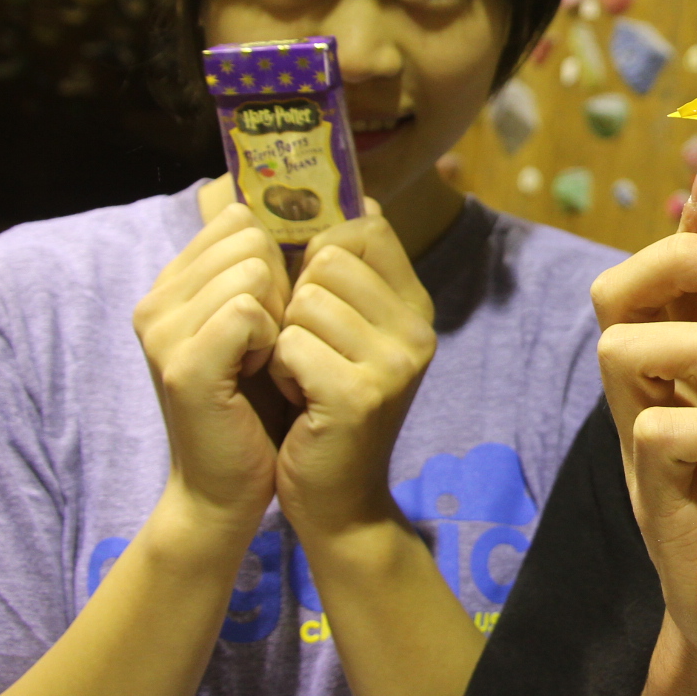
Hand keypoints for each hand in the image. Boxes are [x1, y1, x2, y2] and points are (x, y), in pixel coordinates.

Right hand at [132, 203, 290, 526]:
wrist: (231, 488)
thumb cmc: (261, 405)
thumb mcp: (269, 324)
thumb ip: (277, 267)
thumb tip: (347, 199)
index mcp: (176, 282)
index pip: (240, 219)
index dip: (278, 258)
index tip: (277, 310)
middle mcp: (158, 298)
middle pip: (250, 237)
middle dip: (283, 285)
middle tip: (271, 342)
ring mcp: (162, 329)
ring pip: (254, 270)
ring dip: (280, 316)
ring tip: (264, 360)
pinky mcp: (182, 364)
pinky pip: (248, 311)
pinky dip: (271, 342)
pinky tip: (259, 374)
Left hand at [269, 201, 437, 538]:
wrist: (337, 500)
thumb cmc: (322, 406)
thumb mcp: (340, 331)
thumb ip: (337, 270)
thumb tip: (331, 194)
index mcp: (414, 304)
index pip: (365, 227)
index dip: (321, 251)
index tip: (312, 293)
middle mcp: (418, 328)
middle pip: (328, 259)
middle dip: (296, 301)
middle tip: (307, 350)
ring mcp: (396, 362)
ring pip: (303, 302)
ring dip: (283, 340)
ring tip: (302, 378)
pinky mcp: (362, 394)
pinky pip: (291, 345)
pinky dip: (279, 371)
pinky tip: (299, 400)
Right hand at [592, 166, 696, 673]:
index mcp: (685, 364)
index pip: (663, 265)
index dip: (688, 212)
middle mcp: (651, 392)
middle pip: (615, 291)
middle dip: (670, 256)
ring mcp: (642, 442)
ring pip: (619, 349)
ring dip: (690, 344)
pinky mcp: (653, 496)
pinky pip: (656, 431)